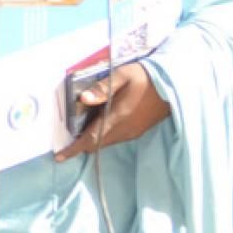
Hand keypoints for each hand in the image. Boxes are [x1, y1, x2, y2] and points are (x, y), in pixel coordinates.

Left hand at [54, 62, 170, 161]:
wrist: (174, 85)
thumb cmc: (145, 77)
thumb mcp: (122, 75)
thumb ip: (102, 88)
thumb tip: (83, 99)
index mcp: (117, 117)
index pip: (91, 139)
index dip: (74, 149)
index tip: (59, 157)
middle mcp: (124, 130)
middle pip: (96, 143)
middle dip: (80, 143)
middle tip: (67, 135)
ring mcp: (132, 132)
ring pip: (106, 142)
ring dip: (92, 138)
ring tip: (81, 126)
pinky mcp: (138, 131)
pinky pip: (115, 138)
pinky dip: (103, 135)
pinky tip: (101, 121)